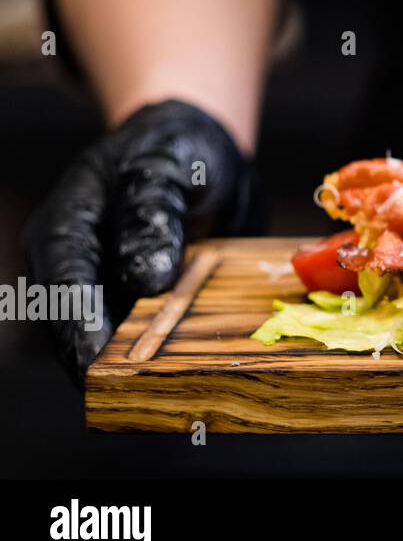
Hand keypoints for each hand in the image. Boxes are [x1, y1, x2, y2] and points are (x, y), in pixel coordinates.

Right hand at [23, 100, 261, 378]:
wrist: (198, 152)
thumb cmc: (176, 150)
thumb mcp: (169, 167)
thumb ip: (153, 215)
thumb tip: (145, 277)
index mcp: (66, 228)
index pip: (65, 288)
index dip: (82, 329)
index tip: (103, 364)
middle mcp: (76, 266)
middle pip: (79, 328)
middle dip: (109, 362)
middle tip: (147, 390)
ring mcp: (106, 291)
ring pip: (112, 343)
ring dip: (140, 364)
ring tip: (174, 387)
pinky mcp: (139, 307)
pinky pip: (145, 340)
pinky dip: (165, 355)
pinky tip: (192, 371)